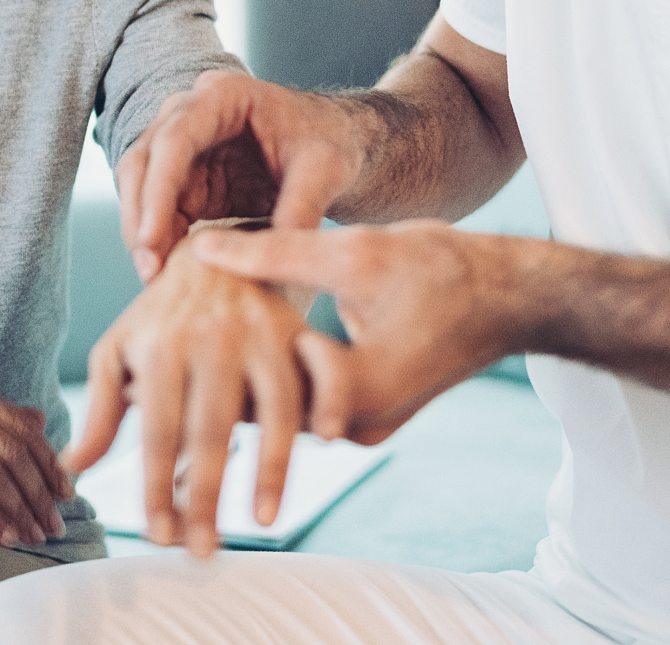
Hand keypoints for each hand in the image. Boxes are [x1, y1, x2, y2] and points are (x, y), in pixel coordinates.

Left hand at [61, 242, 320, 557]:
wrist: (212, 250)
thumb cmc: (157, 315)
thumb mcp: (118, 350)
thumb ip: (102, 411)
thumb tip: (72, 469)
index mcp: (161, 346)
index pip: (159, 432)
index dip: (158, 487)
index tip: (159, 537)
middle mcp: (212, 338)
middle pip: (211, 428)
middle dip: (208, 495)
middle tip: (204, 551)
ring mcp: (261, 332)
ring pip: (273, 406)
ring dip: (271, 465)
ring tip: (263, 520)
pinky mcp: (299, 328)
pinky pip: (323, 369)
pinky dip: (329, 401)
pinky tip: (327, 441)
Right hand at [117, 69, 366, 282]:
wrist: (340, 146)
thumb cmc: (334, 144)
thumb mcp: (324, 173)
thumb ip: (298, 211)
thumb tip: (270, 264)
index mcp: (225, 95)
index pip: (176, 138)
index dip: (158, 189)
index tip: (151, 239)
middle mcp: (193, 112)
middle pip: (144, 161)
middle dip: (140, 216)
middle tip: (149, 269)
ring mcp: (186, 147)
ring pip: (141, 187)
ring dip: (142, 232)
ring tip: (154, 278)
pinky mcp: (189, 179)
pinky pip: (159, 209)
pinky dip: (158, 239)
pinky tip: (166, 271)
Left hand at [194, 222, 533, 443]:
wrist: (509, 297)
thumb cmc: (443, 270)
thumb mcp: (355, 253)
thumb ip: (277, 252)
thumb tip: (203, 245)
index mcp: (356, 390)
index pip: (257, 393)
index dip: (209, 364)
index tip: (170, 334)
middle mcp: (359, 423)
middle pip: (265, 408)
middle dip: (219, 374)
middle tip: (160, 346)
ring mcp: (367, 424)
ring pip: (286, 407)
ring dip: (247, 375)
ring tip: (192, 341)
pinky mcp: (371, 411)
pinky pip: (310, 401)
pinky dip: (279, 374)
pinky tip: (244, 339)